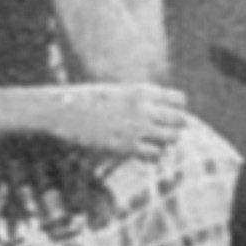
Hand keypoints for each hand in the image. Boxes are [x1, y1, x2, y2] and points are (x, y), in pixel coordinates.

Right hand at [48, 83, 188, 160]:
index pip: (180, 100)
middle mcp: (143, 108)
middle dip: (174, 126)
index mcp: (141, 91)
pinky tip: (140, 151)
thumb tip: (159, 111)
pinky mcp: (126, 146)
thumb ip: (140, 99)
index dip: (177, 108)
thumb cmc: (88, 100)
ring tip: (151, 141)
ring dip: (165, 141)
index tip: (166, 113)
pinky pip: (155, 154)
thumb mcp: (118, 91)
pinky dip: (152, 155)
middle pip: (181, 120)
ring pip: (172, 138)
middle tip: (161, 130)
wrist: (64, 110)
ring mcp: (136, 128)